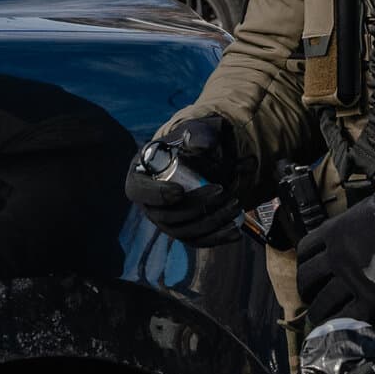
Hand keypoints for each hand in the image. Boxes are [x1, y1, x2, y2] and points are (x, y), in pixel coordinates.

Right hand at [125, 115, 241, 243]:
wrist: (195, 159)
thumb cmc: (186, 144)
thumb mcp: (191, 133)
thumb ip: (196, 134)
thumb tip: (203, 145)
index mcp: (139, 177)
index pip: (139, 191)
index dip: (157, 195)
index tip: (179, 191)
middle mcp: (148, 204)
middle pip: (166, 216)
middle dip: (196, 206)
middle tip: (222, 190)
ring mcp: (164, 221)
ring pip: (184, 232)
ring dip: (211, 222)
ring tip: (235, 205)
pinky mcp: (182, 231)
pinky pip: (196, 241)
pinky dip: (217, 238)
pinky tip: (235, 232)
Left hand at [296, 188, 374, 326]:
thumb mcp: (364, 209)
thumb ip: (349, 224)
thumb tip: (349, 229)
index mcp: (333, 232)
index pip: (305, 249)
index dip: (303, 262)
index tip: (307, 268)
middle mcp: (336, 258)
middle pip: (307, 278)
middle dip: (305, 289)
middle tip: (310, 295)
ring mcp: (352, 280)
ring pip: (322, 303)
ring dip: (318, 312)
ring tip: (319, 317)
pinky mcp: (371, 299)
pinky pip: (347, 317)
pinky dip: (340, 324)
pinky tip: (339, 327)